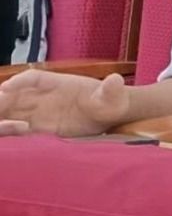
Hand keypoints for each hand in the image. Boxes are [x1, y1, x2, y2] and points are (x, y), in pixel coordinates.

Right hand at [0, 70, 131, 136]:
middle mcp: (44, 96)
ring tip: (0, 126)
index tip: (6, 88)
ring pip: (11, 110)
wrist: (110, 115)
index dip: (19, 82)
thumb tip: (116, 80)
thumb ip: (111, 89)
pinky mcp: (41, 127)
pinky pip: (19, 128)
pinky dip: (11, 131)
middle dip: (1, 100)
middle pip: (14, 95)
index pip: (34, 78)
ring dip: (3, 116)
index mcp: (58, 83)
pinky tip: (11, 137)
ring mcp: (40, 111)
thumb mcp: (113, 95)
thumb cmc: (111, 101)